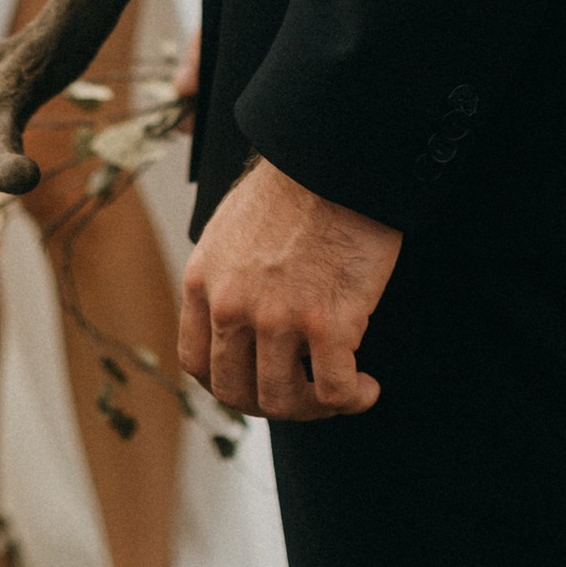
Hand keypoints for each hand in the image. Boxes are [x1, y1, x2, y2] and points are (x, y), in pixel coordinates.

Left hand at [178, 157, 400, 421]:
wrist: (336, 158)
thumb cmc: (295, 185)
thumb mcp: (231, 229)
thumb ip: (226, 277)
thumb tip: (239, 317)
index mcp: (204, 281)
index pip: (198, 364)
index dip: (229, 385)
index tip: (258, 382)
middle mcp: (231, 306)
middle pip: (236, 392)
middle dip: (272, 404)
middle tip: (305, 394)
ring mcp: (278, 318)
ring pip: (285, 400)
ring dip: (315, 407)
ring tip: (343, 392)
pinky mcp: (328, 322)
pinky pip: (335, 389)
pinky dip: (352, 399)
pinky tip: (367, 388)